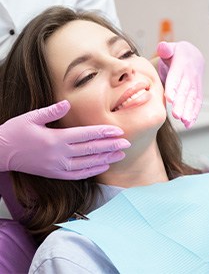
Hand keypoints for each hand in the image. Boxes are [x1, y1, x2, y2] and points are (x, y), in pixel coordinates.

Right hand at [0, 100, 129, 179]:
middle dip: (111, 146)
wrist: (1, 153)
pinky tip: (103, 166)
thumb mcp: (31, 117)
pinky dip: (92, 171)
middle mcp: (59, 154)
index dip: (104, 133)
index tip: (118, 132)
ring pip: (88, 164)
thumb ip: (51, 111)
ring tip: (120, 155)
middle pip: (91, 150)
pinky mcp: (55, 174)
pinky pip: (78, 175)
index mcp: (55, 138)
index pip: (86, 135)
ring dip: (106, 159)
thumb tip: (67, 104)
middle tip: (127, 143)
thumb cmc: (15, 132)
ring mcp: (58, 167)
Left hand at [157, 41, 203, 127]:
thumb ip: (166, 49)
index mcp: (181, 65)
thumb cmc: (177, 54)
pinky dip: (194, 114)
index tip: (169, 98)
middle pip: (185, 91)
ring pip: (192, 99)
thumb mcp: (171, 48)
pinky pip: (196, 104)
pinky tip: (188, 124)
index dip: (174, 87)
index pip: (177, 77)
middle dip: (181, 103)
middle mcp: (190, 76)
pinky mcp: (197, 93)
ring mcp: (195, 85)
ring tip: (183, 121)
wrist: (193, 56)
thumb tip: (162, 47)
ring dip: (188, 111)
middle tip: (176, 114)